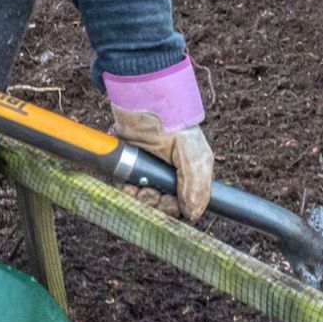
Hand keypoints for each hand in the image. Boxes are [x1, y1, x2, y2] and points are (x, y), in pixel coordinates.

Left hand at [111, 106, 214, 222]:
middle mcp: (168, 179)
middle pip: (162, 207)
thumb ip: (197, 187)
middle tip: (154, 194)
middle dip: (157, 205)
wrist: (147, 107)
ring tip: (141, 186)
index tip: (171, 205)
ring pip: (143, 202)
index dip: (177, 210)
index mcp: (189, 177)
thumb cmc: (177, 128)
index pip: (185, 206)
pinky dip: (126, 191)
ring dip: (141, 200)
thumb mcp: (196, 158)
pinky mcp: (128, 170)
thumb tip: (192, 214)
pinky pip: (125, 191)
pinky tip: (130, 184)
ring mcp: (147, 175)